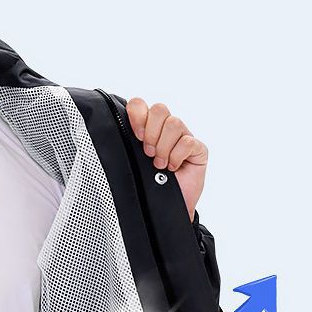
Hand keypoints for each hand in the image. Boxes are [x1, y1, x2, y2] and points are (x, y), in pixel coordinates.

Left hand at [125, 98, 207, 220]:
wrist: (167, 207)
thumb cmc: (149, 184)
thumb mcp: (133, 162)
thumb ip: (126, 144)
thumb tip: (113, 131)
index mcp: (148, 127)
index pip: (140, 104)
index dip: (137, 114)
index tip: (136, 135)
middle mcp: (166, 128)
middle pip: (159, 109)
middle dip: (151, 132)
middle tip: (148, 152)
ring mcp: (184, 136)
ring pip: (174, 123)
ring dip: (164, 146)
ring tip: (160, 164)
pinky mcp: (198, 148)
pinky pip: (188, 141)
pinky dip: (177, 156)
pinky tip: (173, 167)